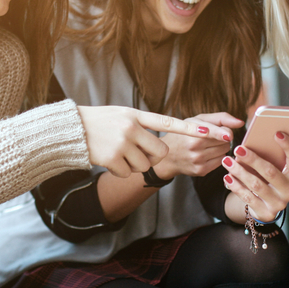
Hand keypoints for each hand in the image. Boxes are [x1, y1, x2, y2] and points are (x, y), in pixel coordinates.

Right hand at [77, 106, 231, 177]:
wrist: (72, 129)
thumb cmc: (100, 121)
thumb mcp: (122, 114)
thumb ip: (142, 123)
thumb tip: (163, 139)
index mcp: (136, 115)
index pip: (170, 122)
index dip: (193, 129)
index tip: (216, 131)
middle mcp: (131, 127)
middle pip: (160, 151)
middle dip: (153, 156)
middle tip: (138, 151)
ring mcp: (122, 144)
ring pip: (145, 165)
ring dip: (135, 164)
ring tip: (119, 152)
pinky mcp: (112, 159)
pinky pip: (129, 173)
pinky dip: (121, 170)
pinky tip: (110, 160)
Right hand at [154, 112, 242, 179]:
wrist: (167, 156)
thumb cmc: (184, 134)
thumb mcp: (197, 120)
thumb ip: (220, 118)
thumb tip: (240, 122)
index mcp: (193, 134)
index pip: (217, 133)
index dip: (225, 132)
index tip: (228, 135)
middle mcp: (195, 148)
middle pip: (225, 141)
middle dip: (222, 137)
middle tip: (210, 136)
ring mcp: (198, 161)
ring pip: (224, 151)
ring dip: (221, 147)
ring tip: (208, 145)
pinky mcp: (201, 171)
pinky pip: (221, 161)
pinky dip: (218, 156)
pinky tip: (208, 154)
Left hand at [223, 131, 288, 222]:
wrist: (267, 206)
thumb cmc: (272, 179)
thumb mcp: (280, 167)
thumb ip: (284, 152)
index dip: (287, 146)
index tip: (276, 133)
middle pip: (271, 172)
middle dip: (253, 159)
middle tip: (238, 148)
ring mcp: (279, 203)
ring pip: (256, 185)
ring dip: (240, 171)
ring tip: (227, 161)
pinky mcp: (265, 212)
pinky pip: (248, 197)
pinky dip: (236, 186)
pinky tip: (227, 177)